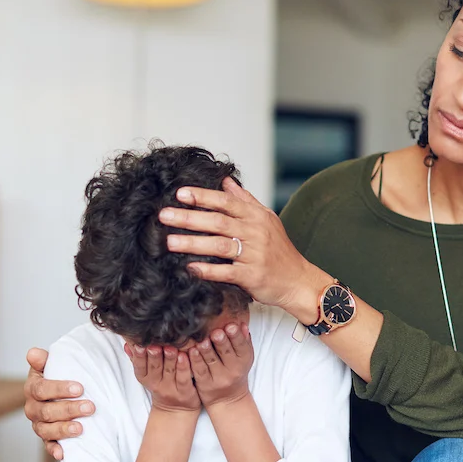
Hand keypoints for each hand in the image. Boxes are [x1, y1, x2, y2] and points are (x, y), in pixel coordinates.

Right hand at [24, 347, 94, 460]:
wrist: (60, 394)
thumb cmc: (58, 377)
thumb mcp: (52, 365)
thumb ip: (43, 360)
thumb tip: (33, 353)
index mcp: (32, 388)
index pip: (41, 389)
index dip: (59, 389)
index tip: (80, 388)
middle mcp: (32, 408)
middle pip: (46, 411)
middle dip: (69, 409)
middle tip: (90, 407)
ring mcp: (39, 425)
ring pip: (47, 430)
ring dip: (63, 429)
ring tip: (81, 428)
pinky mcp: (46, 439)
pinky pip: (47, 446)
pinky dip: (54, 450)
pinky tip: (63, 454)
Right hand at [126, 344, 200, 413]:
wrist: (175, 410)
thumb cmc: (161, 386)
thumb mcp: (146, 375)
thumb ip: (137, 359)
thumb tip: (127, 345)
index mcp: (146, 378)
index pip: (139, 367)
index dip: (139, 357)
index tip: (138, 345)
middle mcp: (157, 385)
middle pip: (155, 368)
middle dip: (154, 356)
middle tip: (154, 346)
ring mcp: (172, 389)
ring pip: (170, 372)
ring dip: (170, 359)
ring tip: (170, 348)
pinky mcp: (185, 392)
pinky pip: (184, 379)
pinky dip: (184, 367)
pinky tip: (185, 356)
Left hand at [158, 178, 331, 321]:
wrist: (298, 280)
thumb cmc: (279, 249)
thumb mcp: (266, 219)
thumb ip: (245, 200)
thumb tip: (225, 181)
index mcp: (256, 217)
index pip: (226, 202)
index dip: (203, 197)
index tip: (180, 194)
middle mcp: (255, 233)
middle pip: (218, 222)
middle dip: (189, 218)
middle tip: (164, 215)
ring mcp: (254, 255)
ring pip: (220, 245)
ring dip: (193, 243)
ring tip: (170, 241)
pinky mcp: (252, 276)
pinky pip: (226, 272)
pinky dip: (208, 270)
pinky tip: (190, 268)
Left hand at [187, 323, 254, 407]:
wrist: (228, 399)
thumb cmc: (235, 372)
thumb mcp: (243, 358)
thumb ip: (243, 342)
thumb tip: (242, 324)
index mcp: (244, 360)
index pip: (241, 346)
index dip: (236, 336)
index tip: (231, 326)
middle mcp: (233, 370)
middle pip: (226, 353)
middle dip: (221, 342)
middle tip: (216, 332)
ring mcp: (218, 378)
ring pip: (211, 361)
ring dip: (206, 350)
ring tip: (203, 340)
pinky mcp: (205, 384)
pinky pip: (199, 370)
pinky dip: (195, 360)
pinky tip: (192, 350)